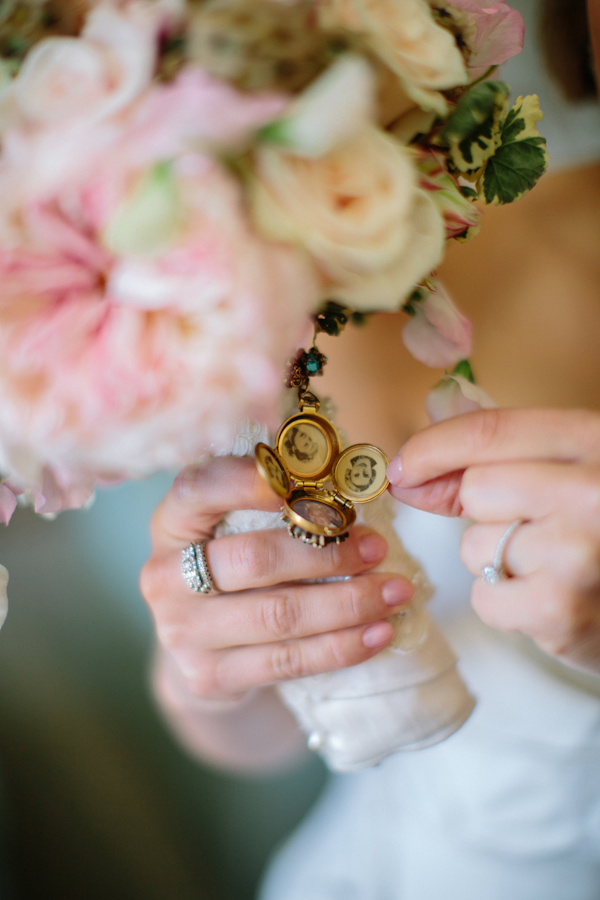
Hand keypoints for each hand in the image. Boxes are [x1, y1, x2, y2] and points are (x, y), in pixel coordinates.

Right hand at [141, 456, 413, 703]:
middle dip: (327, 554)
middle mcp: (165, 575)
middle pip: (254, 560)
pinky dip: (340, 647)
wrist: (200, 651)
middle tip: (379, 548)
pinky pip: (286, 662)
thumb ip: (271, 501)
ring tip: (395, 592)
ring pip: (278, 616)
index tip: (309, 482)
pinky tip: (379, 634)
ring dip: (348, 604)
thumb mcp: (233, 527)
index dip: (249, 482)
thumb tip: (346, 479)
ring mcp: (182, 631)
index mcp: (171, 522)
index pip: (200, 489)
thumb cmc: (233, 570)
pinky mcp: (208, 677)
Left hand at [387, 408, 599, 673]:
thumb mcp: (567, 476)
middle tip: (530, 528)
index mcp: (595, 440)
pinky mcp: (561, 610)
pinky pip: (485, 596)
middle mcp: (593, 490)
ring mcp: (578, 551)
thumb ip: (493, 464)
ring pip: (475, 546)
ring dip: (497, 561)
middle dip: (485, 512)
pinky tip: (548, 598)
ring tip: (551, 567)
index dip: (432, 448)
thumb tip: (408, 475)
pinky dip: (505, 603)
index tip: (402, 467)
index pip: (490, 431)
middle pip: (477, 489)